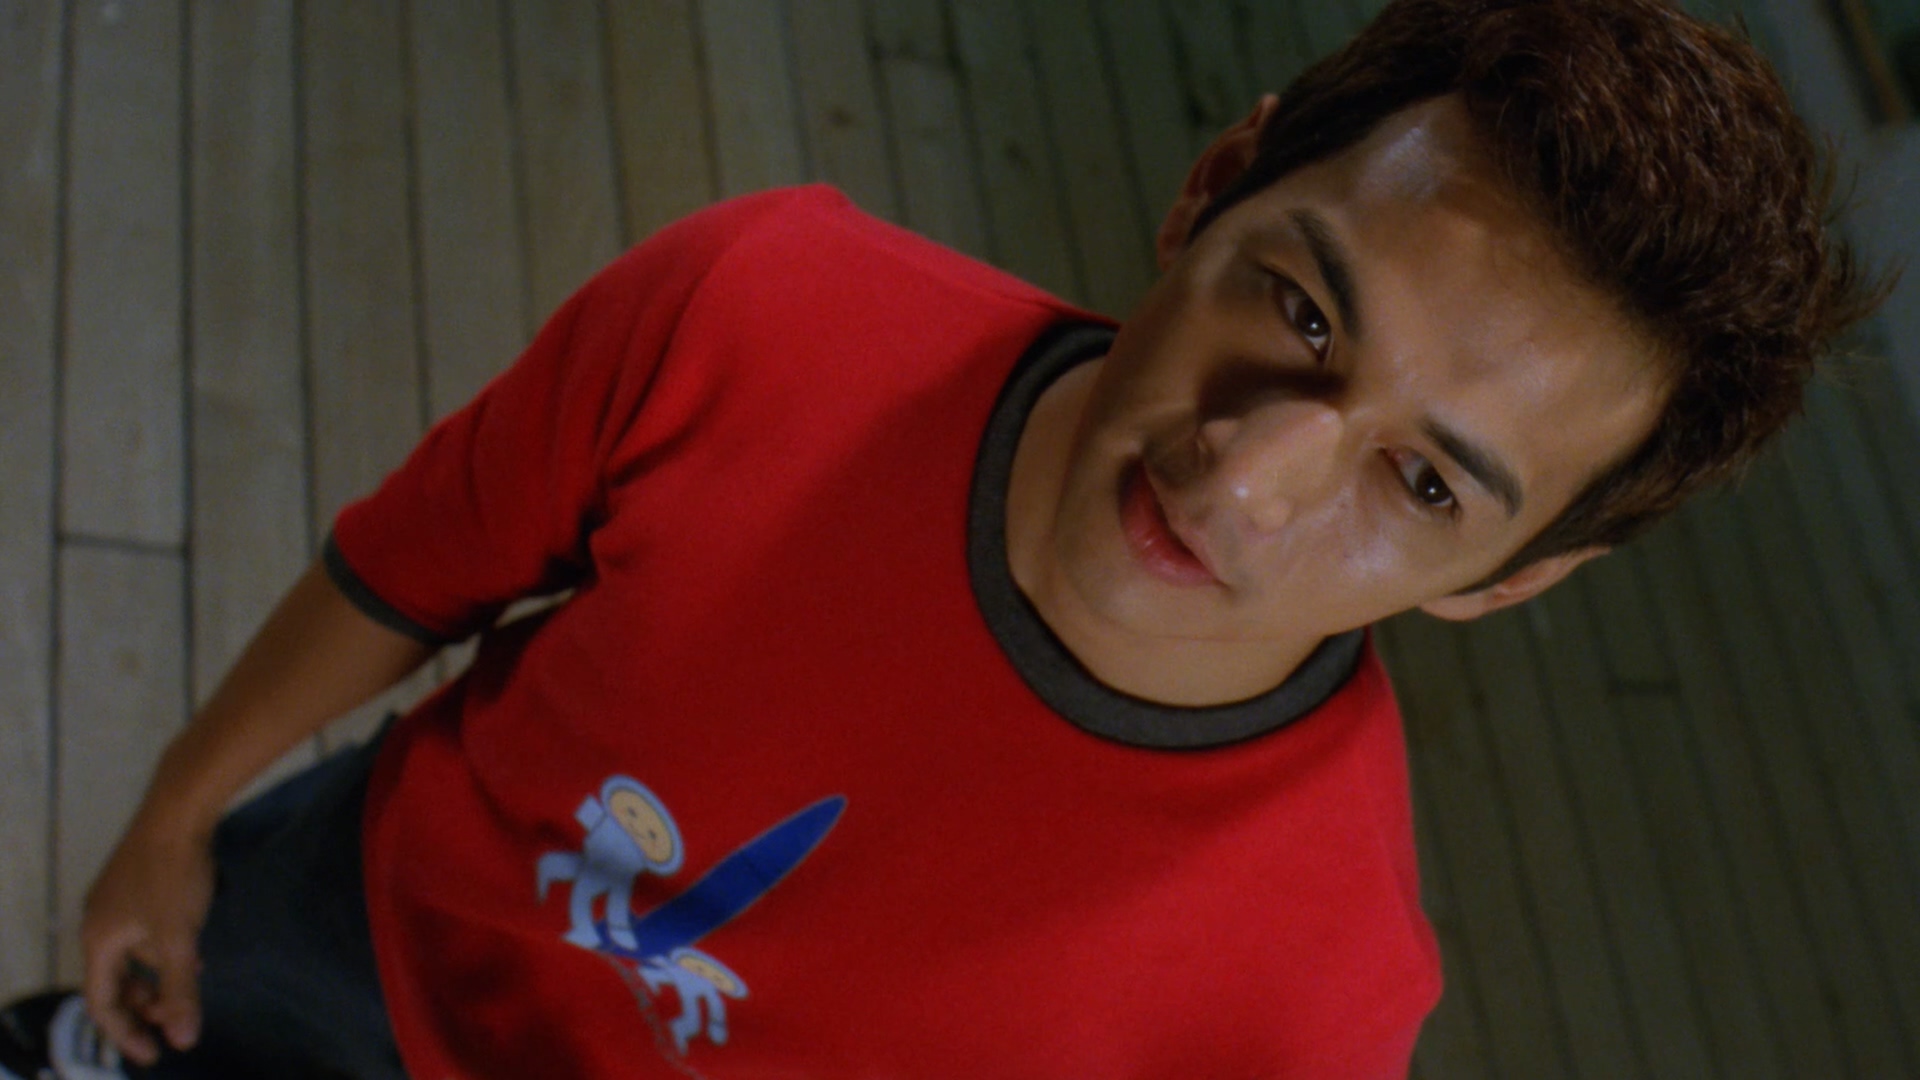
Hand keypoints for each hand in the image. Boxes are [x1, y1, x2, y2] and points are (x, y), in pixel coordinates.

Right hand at [78, 817, 215, 1065]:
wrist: (178, 809)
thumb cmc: (173, 876)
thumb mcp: (179, 939)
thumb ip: (180, 989)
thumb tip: (183, 1039)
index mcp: (98, 940)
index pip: (102, 1001)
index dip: (125, 1032)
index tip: (152, 1053)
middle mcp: (98, 922)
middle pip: (113, 980)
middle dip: (141, 1007)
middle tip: (172, 1023)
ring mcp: (114, 900)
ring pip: (130, 956)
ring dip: (155, 979)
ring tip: (184, 992)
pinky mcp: (135, 883)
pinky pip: (142, 934)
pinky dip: (161, 953)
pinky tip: (191, 955)